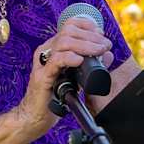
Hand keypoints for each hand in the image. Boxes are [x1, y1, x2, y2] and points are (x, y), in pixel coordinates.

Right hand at [14, 15, 112, 141]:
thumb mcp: (75, 77)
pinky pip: (56, 60)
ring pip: (64, 42)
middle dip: (91, 36)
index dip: (87, 26)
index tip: (101, 35)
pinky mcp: (42, 77)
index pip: (69, 26)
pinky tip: (80, 61)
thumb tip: (108, 54)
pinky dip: (70, 57)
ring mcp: (43, 63)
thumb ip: (90, 65)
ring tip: (99, 51)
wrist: (35, 117)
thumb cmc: (53, 98)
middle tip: (105, 45)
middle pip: (68, 31)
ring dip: (86, 45)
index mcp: (53, 49)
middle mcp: (46, 52)